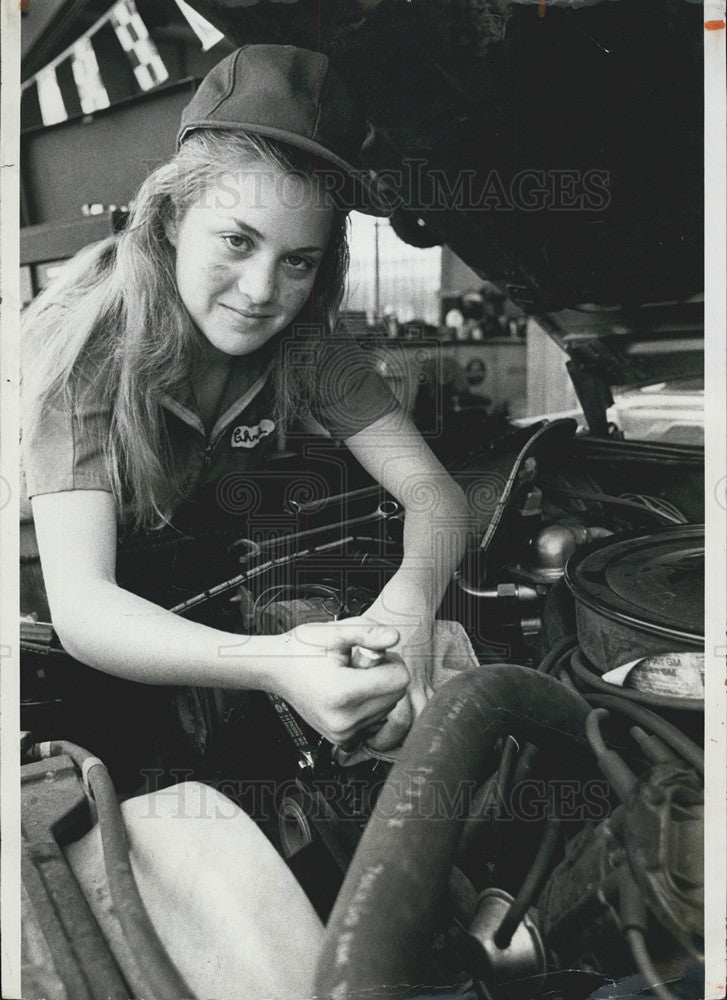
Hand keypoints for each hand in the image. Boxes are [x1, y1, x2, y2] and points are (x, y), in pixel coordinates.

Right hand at [267, 622, 408, 745]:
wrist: (277, 671)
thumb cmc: (302, 649)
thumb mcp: (334, 632)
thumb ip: (367, 632)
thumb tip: (395, 636)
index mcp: (343, 693)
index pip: (400, 679)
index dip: (389, 660)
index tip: (368, 655)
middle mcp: (344, 720)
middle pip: (397, 694)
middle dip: (383, 675)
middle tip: (356, 665)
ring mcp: (343, 732)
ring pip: (388, 707)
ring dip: (377, 690)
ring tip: (349, 678)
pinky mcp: (343, 738)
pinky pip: (375, 718)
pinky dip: (369, 703)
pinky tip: (348, 692)